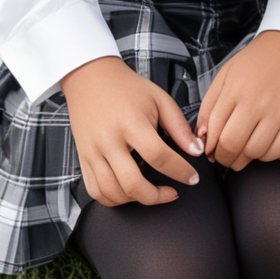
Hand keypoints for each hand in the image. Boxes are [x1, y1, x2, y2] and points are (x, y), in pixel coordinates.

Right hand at [60, 56, 202, 207]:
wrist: (89, 78)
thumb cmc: (126, 88)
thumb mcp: (159, 99)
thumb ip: (179, 127)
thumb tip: (196, 151)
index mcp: (131, 123)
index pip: (159, 156)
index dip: (180, 172)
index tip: (192, 178)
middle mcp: (109, 140)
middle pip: (132, 183)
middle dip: (157, 197)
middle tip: (172, 193)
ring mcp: (92, 152)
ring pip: (112, 192)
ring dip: (135, 200)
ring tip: (151, 193)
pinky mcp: (83, 158)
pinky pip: (95, 191)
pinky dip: (113, 199)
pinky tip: (128, 192)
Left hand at [198, 31, 279, 170]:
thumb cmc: (257, 60)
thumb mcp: (225, 76)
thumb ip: (209, 107)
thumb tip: (202, 137)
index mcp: (240, 94)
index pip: (223, 140)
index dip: (215, 153)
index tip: (214, 152)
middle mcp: (265, 105)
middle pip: (245, 151)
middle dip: (232, 160)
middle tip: (231, 157)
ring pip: (269, 154)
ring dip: (257, 158)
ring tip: (252, 148)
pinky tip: (276, 146)